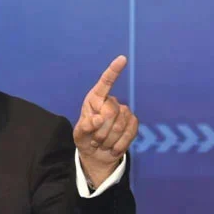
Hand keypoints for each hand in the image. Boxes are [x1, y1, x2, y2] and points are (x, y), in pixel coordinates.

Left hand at [73, 55, 138, 187]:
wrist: (97, 154)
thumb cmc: (85, 139)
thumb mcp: (79, 134)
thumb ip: (85, 127)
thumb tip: (98, 119)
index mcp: (95, 99)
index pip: (105, 83)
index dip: (113, 71)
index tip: (122, 59)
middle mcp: (111, 102)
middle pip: (110, 112)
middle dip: (101, 131)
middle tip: (95, 140)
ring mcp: (125, 112)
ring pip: (120, 126)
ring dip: (108, 140)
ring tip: (101, 144)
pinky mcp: (134, 123)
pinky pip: (129, 134)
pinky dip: (118, 145)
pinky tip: (112, 148)